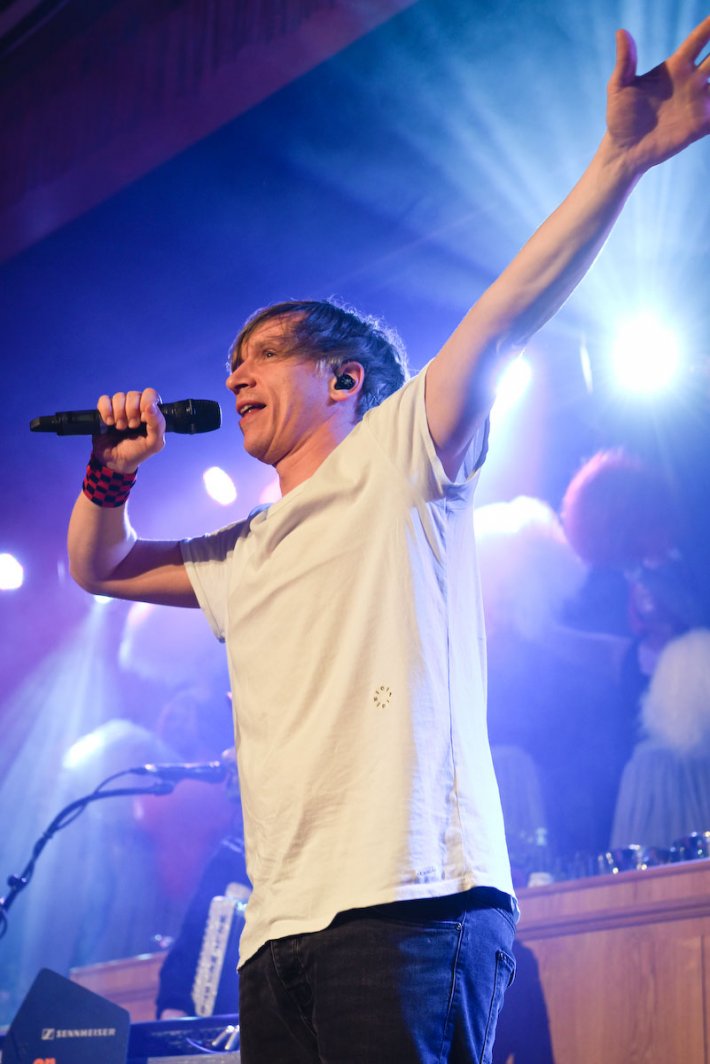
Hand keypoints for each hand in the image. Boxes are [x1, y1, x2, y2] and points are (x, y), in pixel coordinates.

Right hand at [93, 387, 165, 472]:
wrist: (116, 461)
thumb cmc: (138, 452)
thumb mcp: (154, 443)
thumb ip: (158, 425)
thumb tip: (151, 406)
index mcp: (150, 411)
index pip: (150, 394)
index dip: (145, 403)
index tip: (143, 419)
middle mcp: (136, 406)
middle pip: (133, 395)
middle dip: (131, 412)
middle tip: (131, 427)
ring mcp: (120, 407)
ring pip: (119, 396)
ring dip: (119, 414)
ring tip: (120, 428)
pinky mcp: (105, 410)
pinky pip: (104, 400)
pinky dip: (106, 410)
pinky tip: (109, 422)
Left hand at [606, 17, 709, 172]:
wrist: (625, 150)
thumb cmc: (620, 117)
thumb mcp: (619, 88)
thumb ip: (625, 61)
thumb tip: (621, 32)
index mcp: (675, 67)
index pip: (698, 41)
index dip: (709, 27)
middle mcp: (692, 80)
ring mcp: (698, 102)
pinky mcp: (701, 124)